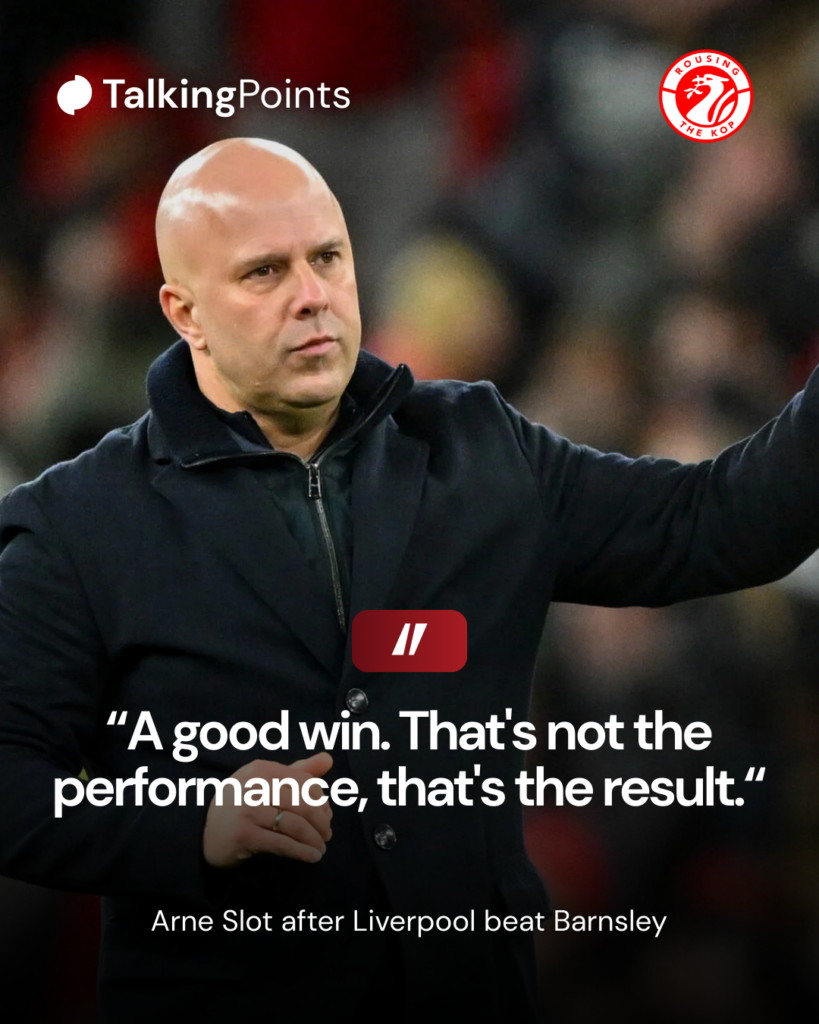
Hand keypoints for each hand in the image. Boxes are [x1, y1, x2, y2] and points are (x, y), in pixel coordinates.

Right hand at [203, 752, 332, 867]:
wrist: (205, 833)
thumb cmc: (243, 805)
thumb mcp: (267, 782)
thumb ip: (298, 771)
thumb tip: (328, 759)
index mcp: (262, 769)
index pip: (304, 782)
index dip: (321, 801)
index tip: (327, 815)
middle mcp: (253, 786)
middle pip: (303, 804)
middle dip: (321, 822)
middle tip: (327, 835)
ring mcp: (247, 810)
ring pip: (295, 825)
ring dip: (314, 839)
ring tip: (321, 848)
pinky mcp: (244, 835)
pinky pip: (282, 844)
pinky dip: (302, 852)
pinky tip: (312, 857)